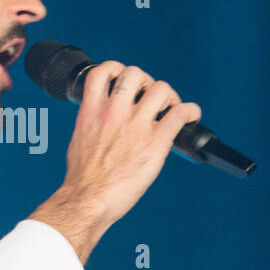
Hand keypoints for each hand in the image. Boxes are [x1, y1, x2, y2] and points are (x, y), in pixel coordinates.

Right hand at [59, 61, 201, 226]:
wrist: (88, 199)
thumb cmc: (83, 178)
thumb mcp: (79, 139)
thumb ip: (93, 122)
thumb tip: (102, 119)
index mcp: (92, 111)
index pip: (103, 71)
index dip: (118, 69)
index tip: (125, 82)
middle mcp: (114, 112)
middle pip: (135, 73)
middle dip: (146, 82)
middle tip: (150, 99)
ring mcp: (135, 125)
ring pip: (161, 89)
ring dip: (169, 97)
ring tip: (169, 110)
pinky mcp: (155, 142)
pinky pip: (180, 114)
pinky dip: (190, 111)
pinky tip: (190, 118)